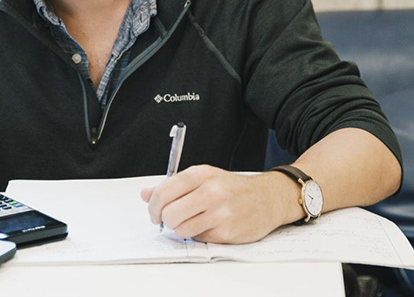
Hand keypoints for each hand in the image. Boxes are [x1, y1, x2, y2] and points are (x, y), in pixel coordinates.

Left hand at [140, 165, 300, 243]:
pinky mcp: (228, 232)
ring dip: (183, 229)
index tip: (154, 212)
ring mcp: (220, 213)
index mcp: (201, 174)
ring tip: (195, 221)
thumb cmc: (232, 188)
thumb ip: (172, 186)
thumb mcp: (203, 178)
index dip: (153, 206)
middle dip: (166, 220)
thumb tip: (145, 194)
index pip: (164, 192)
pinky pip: (199, 239)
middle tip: (172, 219)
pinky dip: (200, 235)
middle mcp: (211, 192)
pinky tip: (210, 226)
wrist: (268, 198)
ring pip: (182, 230)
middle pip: (169, 214)